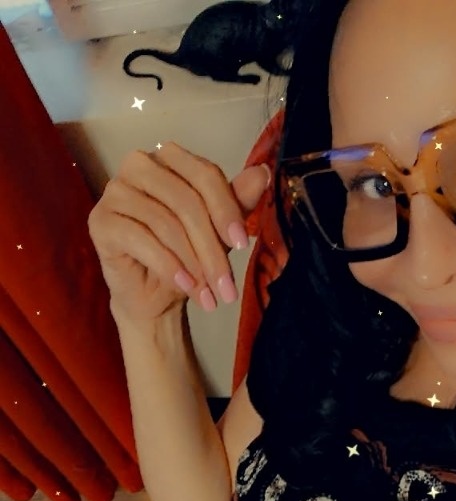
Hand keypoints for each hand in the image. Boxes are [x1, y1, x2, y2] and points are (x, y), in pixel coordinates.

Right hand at [88, 143, 271, 322]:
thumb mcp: (217, 231)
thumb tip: (264, 173)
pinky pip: (140, 238)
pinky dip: (167, 265)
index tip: (242, 244)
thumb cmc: (185, 258)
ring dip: (192, 263)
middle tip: (227, 287)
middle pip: (186, 201)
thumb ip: (236, 201)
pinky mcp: (100, 220)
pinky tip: (184, 286)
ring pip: (165, 222)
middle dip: (211, 248)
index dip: (226, 209)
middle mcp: (139, 166)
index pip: (204, 175)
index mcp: (170, 159)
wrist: (153, 294)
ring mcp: (115, 191)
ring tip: (207, 293)